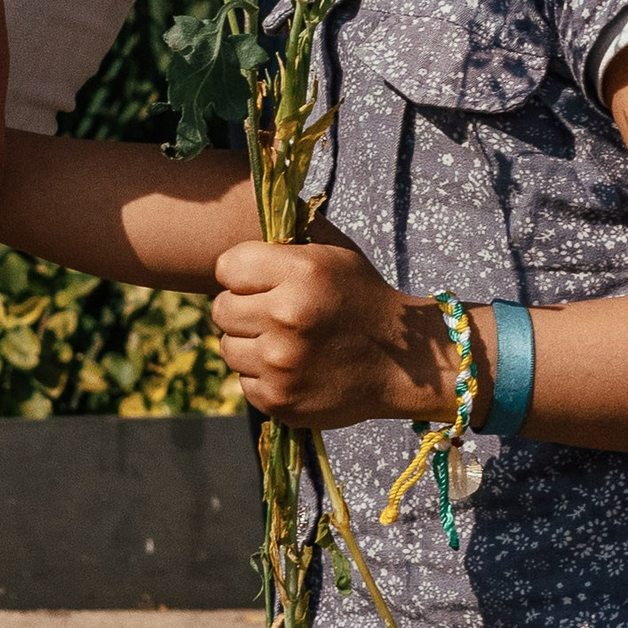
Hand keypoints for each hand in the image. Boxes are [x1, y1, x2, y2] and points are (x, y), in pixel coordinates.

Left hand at [212, 240, 468, 429]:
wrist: (406, 364)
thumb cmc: (363, 299)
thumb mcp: (335, 254)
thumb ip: (288, 240)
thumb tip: (242, 228)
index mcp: (300, 272)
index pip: (227, 267)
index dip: (240, 275)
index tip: (257, 283)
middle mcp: (286, 316)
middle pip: (221, 309)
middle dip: (242, 310)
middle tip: (272, 315)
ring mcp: (281, 363)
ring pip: (227, 348)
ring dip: (249, 345)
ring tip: (282, 343)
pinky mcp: (279, 400)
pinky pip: (244, 383)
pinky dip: (263, 378)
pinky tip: (292, 369)